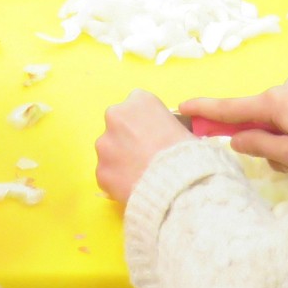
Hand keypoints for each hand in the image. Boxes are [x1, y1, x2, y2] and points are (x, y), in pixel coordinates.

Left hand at [95, 89, 192, 204]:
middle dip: (127, 138)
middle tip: (145, 155)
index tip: (153, 135)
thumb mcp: (183, 128)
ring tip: (140, 174)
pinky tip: (134, 187)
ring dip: (120, 159)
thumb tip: (162, 136)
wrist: (178, 187)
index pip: (137, 105)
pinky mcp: (100, 170)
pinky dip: (117, 180)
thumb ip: (165, 126)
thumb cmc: (187, 155)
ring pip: (110, 149)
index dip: (146, 122)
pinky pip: (108, 173)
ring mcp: (105, 144)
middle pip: (118, 125)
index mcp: (140, 101)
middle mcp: (116, 117)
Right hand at [177, 76, 287, 172]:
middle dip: (263, 142)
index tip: (182, 106)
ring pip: (277, 122)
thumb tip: (237, 139)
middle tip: (287, 165)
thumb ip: (258, 146)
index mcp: (274, 101)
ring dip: (283, 143)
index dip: (205, 110)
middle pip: (256, 118)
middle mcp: (284, 89)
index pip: (230, 107)